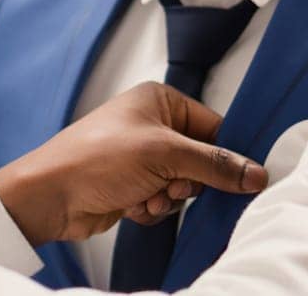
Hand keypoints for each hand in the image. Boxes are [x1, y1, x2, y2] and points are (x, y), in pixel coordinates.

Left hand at [0, 82, 266, 244]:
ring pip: (183, 185)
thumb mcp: (164, 154)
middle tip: (172, 185)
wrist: (52, 195)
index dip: (225, 154)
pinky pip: (163, 201)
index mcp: (159, 101)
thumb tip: (255, 173)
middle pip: (200, 160)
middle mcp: (151, 125)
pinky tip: (132, 204)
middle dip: (189, 181)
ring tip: (147, 195)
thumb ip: (214, 164)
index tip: (241, 177)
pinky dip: (153, 207)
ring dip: (168, 197)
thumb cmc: (96, 158)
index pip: (213, 126)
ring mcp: (141, 157)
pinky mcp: (132, 184)